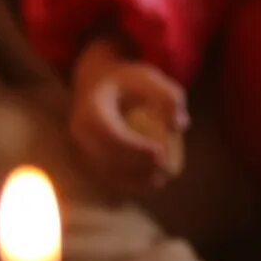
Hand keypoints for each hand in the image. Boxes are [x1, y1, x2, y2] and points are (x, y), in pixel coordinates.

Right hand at [68, 37, 187, 195]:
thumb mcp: (150, 78)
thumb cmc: (126, 80)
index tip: (161, 153)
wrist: (97, 83)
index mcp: (91, 110)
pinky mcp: (88, 158)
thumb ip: (169, 97)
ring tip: (162, 178)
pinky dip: (129, 183)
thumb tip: (178, 125)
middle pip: (108, 158)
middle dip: (138, 167)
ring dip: (134, 180)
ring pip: (107, 172)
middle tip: (165, 168)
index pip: (111, 136)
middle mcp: (81, 132)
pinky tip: (152, 183)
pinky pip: (108, 177)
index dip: (136, 149)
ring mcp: (82, 148)